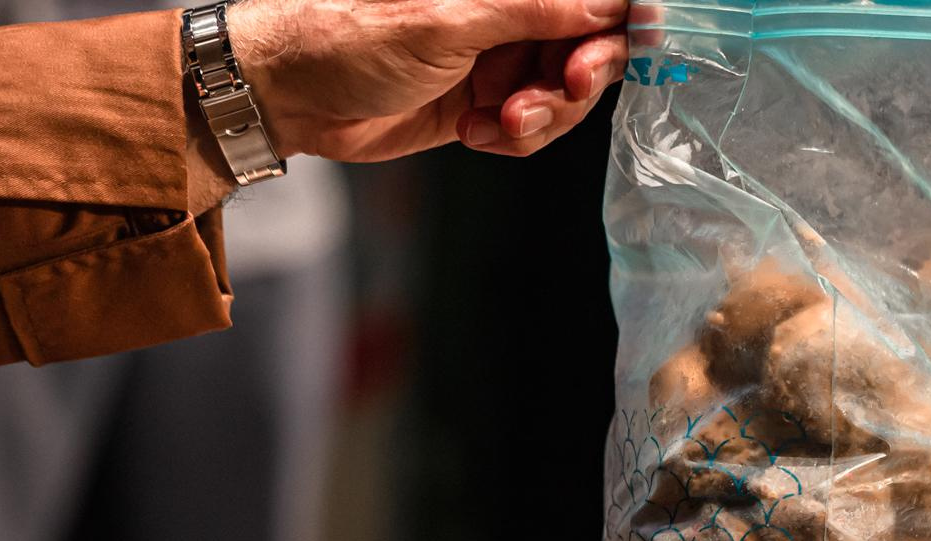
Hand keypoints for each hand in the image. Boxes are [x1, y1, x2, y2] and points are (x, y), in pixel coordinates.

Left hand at [227, 0, 628, 162]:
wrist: (293, 96)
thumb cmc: (351, 38)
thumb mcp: (450, 20)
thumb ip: (535, 8)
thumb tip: (608, 4)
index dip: (619, 18)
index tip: (637, 40)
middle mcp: (509, 12)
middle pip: (589, 43)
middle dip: (578, 74)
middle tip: (558, 88)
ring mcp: (498, 58)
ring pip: (563, 94)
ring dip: (542, 116)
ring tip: (499, 121)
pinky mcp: (484, 103)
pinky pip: (531, 128)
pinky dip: (515, 138)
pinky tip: (476, 132)